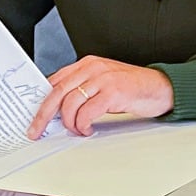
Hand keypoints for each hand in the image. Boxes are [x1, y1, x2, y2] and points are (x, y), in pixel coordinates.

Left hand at [26, 55, 174, 138]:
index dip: (41, 101)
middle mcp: (93, 68)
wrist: (161, 87)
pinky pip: (87, 112)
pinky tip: (88, 129)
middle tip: (37, 130)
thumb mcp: (102, 83)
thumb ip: (82, 90)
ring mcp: (103, 78)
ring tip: (77, 130)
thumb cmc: (132, 88)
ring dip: (69, 123)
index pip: (54, 81)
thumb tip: (58, 110)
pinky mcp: (113, 91)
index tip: (34, 117)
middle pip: (57, 92)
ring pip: (70, 104)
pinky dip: (83, 125)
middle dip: (43, 115)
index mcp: (87, 64)